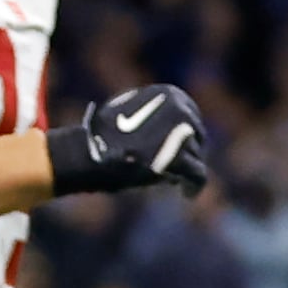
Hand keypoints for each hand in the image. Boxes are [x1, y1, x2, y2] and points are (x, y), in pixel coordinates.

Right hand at [47, 83, 209, 197]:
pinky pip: (197, 174)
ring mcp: (182, 132)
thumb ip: (149, 114)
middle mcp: (181, 108)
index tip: (180, 150)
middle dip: (188, 153)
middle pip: (196, 136)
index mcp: (169, 94)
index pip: (189, 117)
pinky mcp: (180, 158)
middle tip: (178, 169)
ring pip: (196, 156)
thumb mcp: (127, 112)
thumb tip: (167, 127)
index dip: (185, 136)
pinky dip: (194, 185)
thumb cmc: (102, 136)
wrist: (91, 154)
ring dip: (186, 169)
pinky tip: (188, 193)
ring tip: (177, 181)